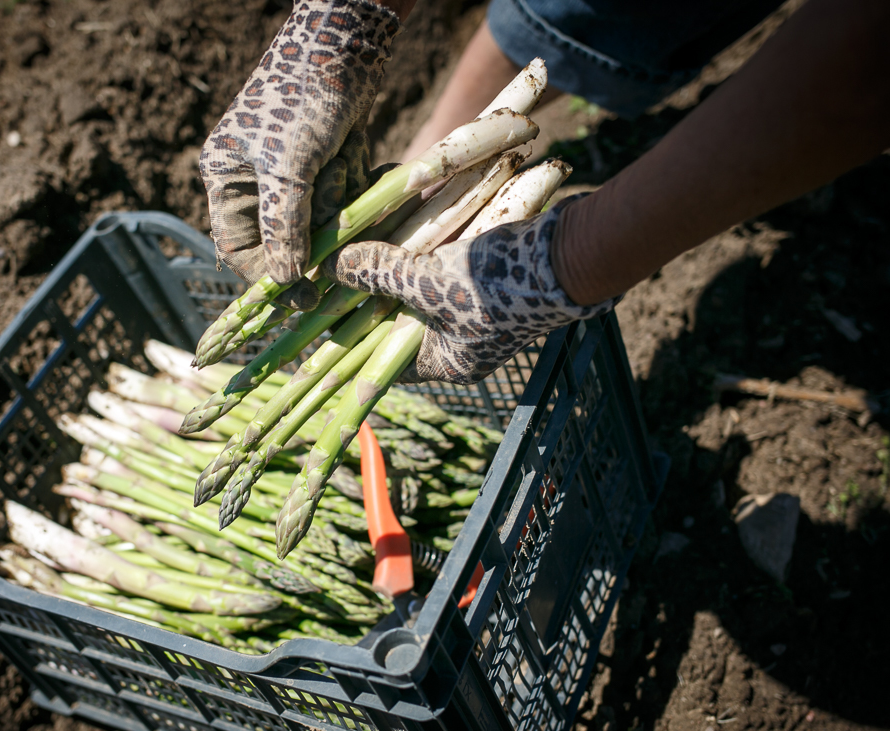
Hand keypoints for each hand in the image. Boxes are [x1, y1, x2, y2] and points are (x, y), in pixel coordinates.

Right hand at [199, 0, 400, 309]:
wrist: (345, 43)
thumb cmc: (303, 99)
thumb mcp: (288, 167)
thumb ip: (284, 225)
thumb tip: (283, 279)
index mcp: (228, 178)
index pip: (238, 248)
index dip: (267, 276)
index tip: (301, 298)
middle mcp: (256, 179)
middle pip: (287, 236)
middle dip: (315, 226)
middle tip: (338, 219)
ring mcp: (295, 172)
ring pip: (320, 219)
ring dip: (339, 198)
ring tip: (342, 155)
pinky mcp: (328, 162)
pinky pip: (343, 196)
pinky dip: (356, 182)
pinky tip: (361, 152)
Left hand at [322, 195, 616, 382]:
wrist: (572, 253)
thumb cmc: (501, 284)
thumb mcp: (430, 281)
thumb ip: (379, 273)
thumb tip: (330, 267)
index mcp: (446, 361)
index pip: (382, 360)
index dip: (347, 339)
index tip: (316, 315)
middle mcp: (458, 339)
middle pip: (395, 315)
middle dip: (366, 288)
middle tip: (331, 266)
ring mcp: (472, 304)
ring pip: (415, 281)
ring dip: (389, 257)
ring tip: (353, 234)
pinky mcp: (483, 269)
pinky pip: (438, 257)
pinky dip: (418, 236)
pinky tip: (393, 210)